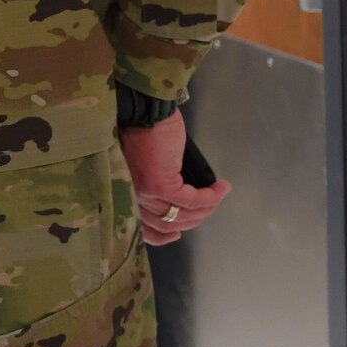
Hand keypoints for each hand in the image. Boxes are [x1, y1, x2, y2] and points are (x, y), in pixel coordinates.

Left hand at [120, 112, 229, 245]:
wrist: (145, 111)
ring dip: (206, 209)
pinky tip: (220, 189)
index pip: (143, 226)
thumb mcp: (148, 164)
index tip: (177, 235)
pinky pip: (191, 201)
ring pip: (181, 215)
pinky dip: (210, 198)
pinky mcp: (160, 184)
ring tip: (218, 196)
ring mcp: (146, 192)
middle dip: (193, 219)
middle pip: (167, 223)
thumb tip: (179, 198)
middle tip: (209, 207)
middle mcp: (133, 196)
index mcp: (126, 192)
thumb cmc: (145, 131)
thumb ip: (156, 184)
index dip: (162, 236)